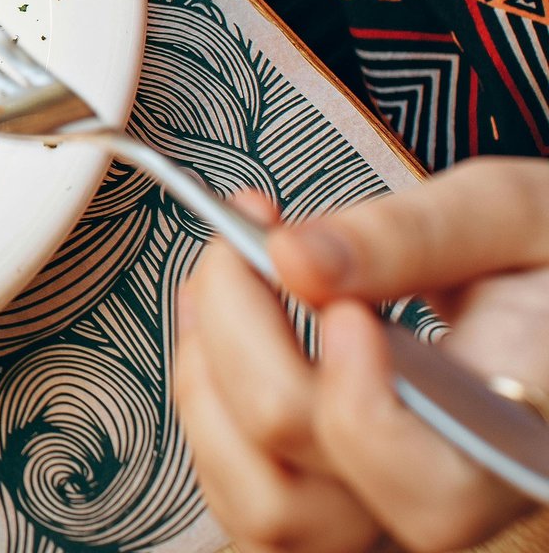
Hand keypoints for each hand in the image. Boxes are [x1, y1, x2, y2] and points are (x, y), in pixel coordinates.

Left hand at [174, 158, 548, 551]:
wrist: (545, 285)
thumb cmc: (543, 256)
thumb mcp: (506, 213)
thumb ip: (409, 236)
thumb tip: (292, 256)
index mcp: (515, 438)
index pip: (431, 494)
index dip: (358, 407)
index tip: (338, 304)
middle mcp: (446, 498)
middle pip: (303, 494)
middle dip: (240, 347)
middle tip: (244, 238)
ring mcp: (381, 504)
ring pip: (259, 509)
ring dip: (207, 384)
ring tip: (225, 279)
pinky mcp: (334, 490)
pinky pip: (243, 491)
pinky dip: (207, 404)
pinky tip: (220, 320)